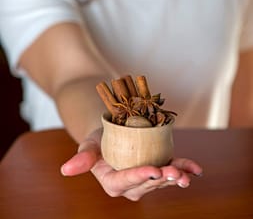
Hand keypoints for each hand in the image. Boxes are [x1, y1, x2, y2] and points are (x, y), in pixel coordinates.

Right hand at [61, 128, 202, 200]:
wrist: (111, 134)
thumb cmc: (98, 140)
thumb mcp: (88, 145)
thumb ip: (82, 158)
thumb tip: (65, 170)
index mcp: (113, 182)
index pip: (126, 181)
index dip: (139, 176)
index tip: (152, 170)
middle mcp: (132, 186)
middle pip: (148, 183)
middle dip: (162, 178)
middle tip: (174, 172)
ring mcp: (147, 179)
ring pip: (163, 180)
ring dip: (177, 176)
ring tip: (188, 173)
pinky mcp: (158, 168)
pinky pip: (173, 170)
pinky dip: (186, 168)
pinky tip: (197, 169)